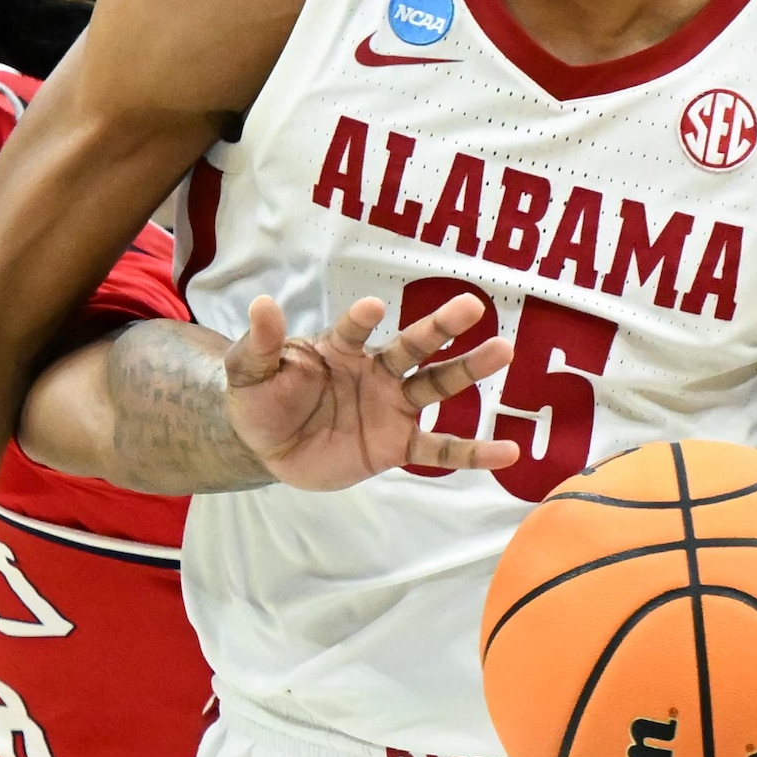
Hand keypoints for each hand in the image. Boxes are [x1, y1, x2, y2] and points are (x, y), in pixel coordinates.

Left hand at [217, 287, 516, 490]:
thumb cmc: (262, 399)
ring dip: (469, 369)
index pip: (354, 331)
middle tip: (472, 306)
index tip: (373, 308)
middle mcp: (375, 371)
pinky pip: (439, 449)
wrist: (270, 448)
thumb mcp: (250, 372)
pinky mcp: (398, 445)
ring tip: (504, 351)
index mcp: (341, 349)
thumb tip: (262, 305)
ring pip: (436, 385)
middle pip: (413, 346)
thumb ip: (260, 343)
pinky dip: (472, 452)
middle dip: (441, 327)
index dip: (361, 321)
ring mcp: (392, 407)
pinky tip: (507, 452)